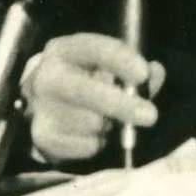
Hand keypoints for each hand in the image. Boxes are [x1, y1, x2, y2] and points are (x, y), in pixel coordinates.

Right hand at [20, 32, 162, 163]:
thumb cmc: (86, 81)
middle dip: (122, 104)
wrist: (43, 107)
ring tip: (105, 118)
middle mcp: (46, 76)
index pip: (93, 49)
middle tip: (150, 115)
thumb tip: (155, 73)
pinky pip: (86, 145)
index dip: (120, 61)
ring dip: (109, 124)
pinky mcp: (42, 137)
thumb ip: (135, 68)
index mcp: (64, 50)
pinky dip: (98, 142)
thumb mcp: (108, 67)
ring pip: (91, 122)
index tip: (143, 74)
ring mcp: (40, 108)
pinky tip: (91, 133)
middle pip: (86, 91)